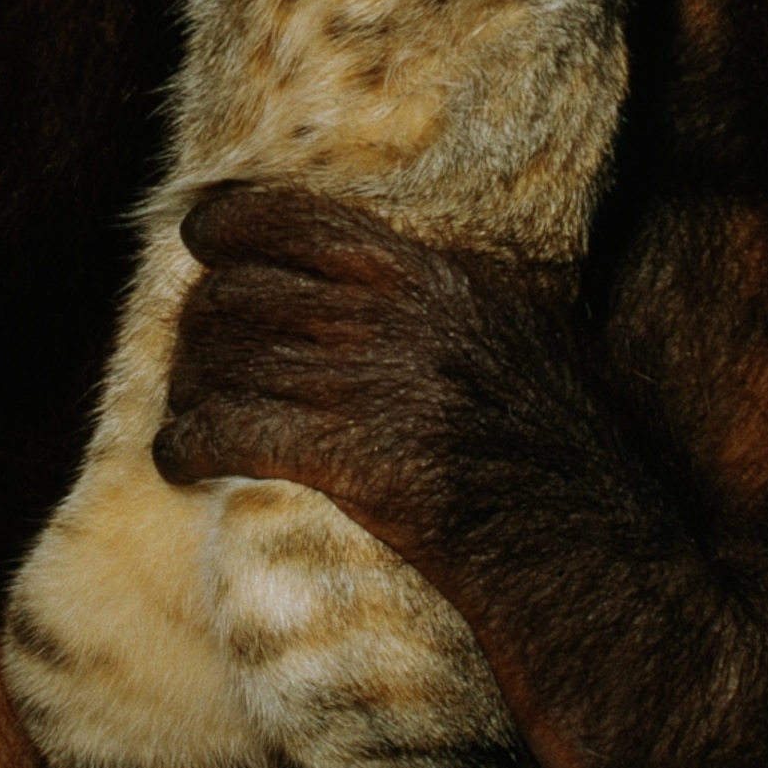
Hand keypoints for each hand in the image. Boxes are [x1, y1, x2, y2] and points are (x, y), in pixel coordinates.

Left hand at [151, 185, 584, 566]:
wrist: (586, 547)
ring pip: (226, 361)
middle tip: (195, 358)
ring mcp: (369, 385)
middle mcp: (394, 317)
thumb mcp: (528, 334)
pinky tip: (180, 462)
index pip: (297, 220)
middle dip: (201, 327)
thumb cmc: (566, 453)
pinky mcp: (348, 458)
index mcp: (434, 276)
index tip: (201, 240)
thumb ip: (465, 293)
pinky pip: (227, 432)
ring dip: (190, 389)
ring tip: (187, 412)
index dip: (228, 226)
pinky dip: (186, 445)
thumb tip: (418, 267)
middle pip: (243, 294)